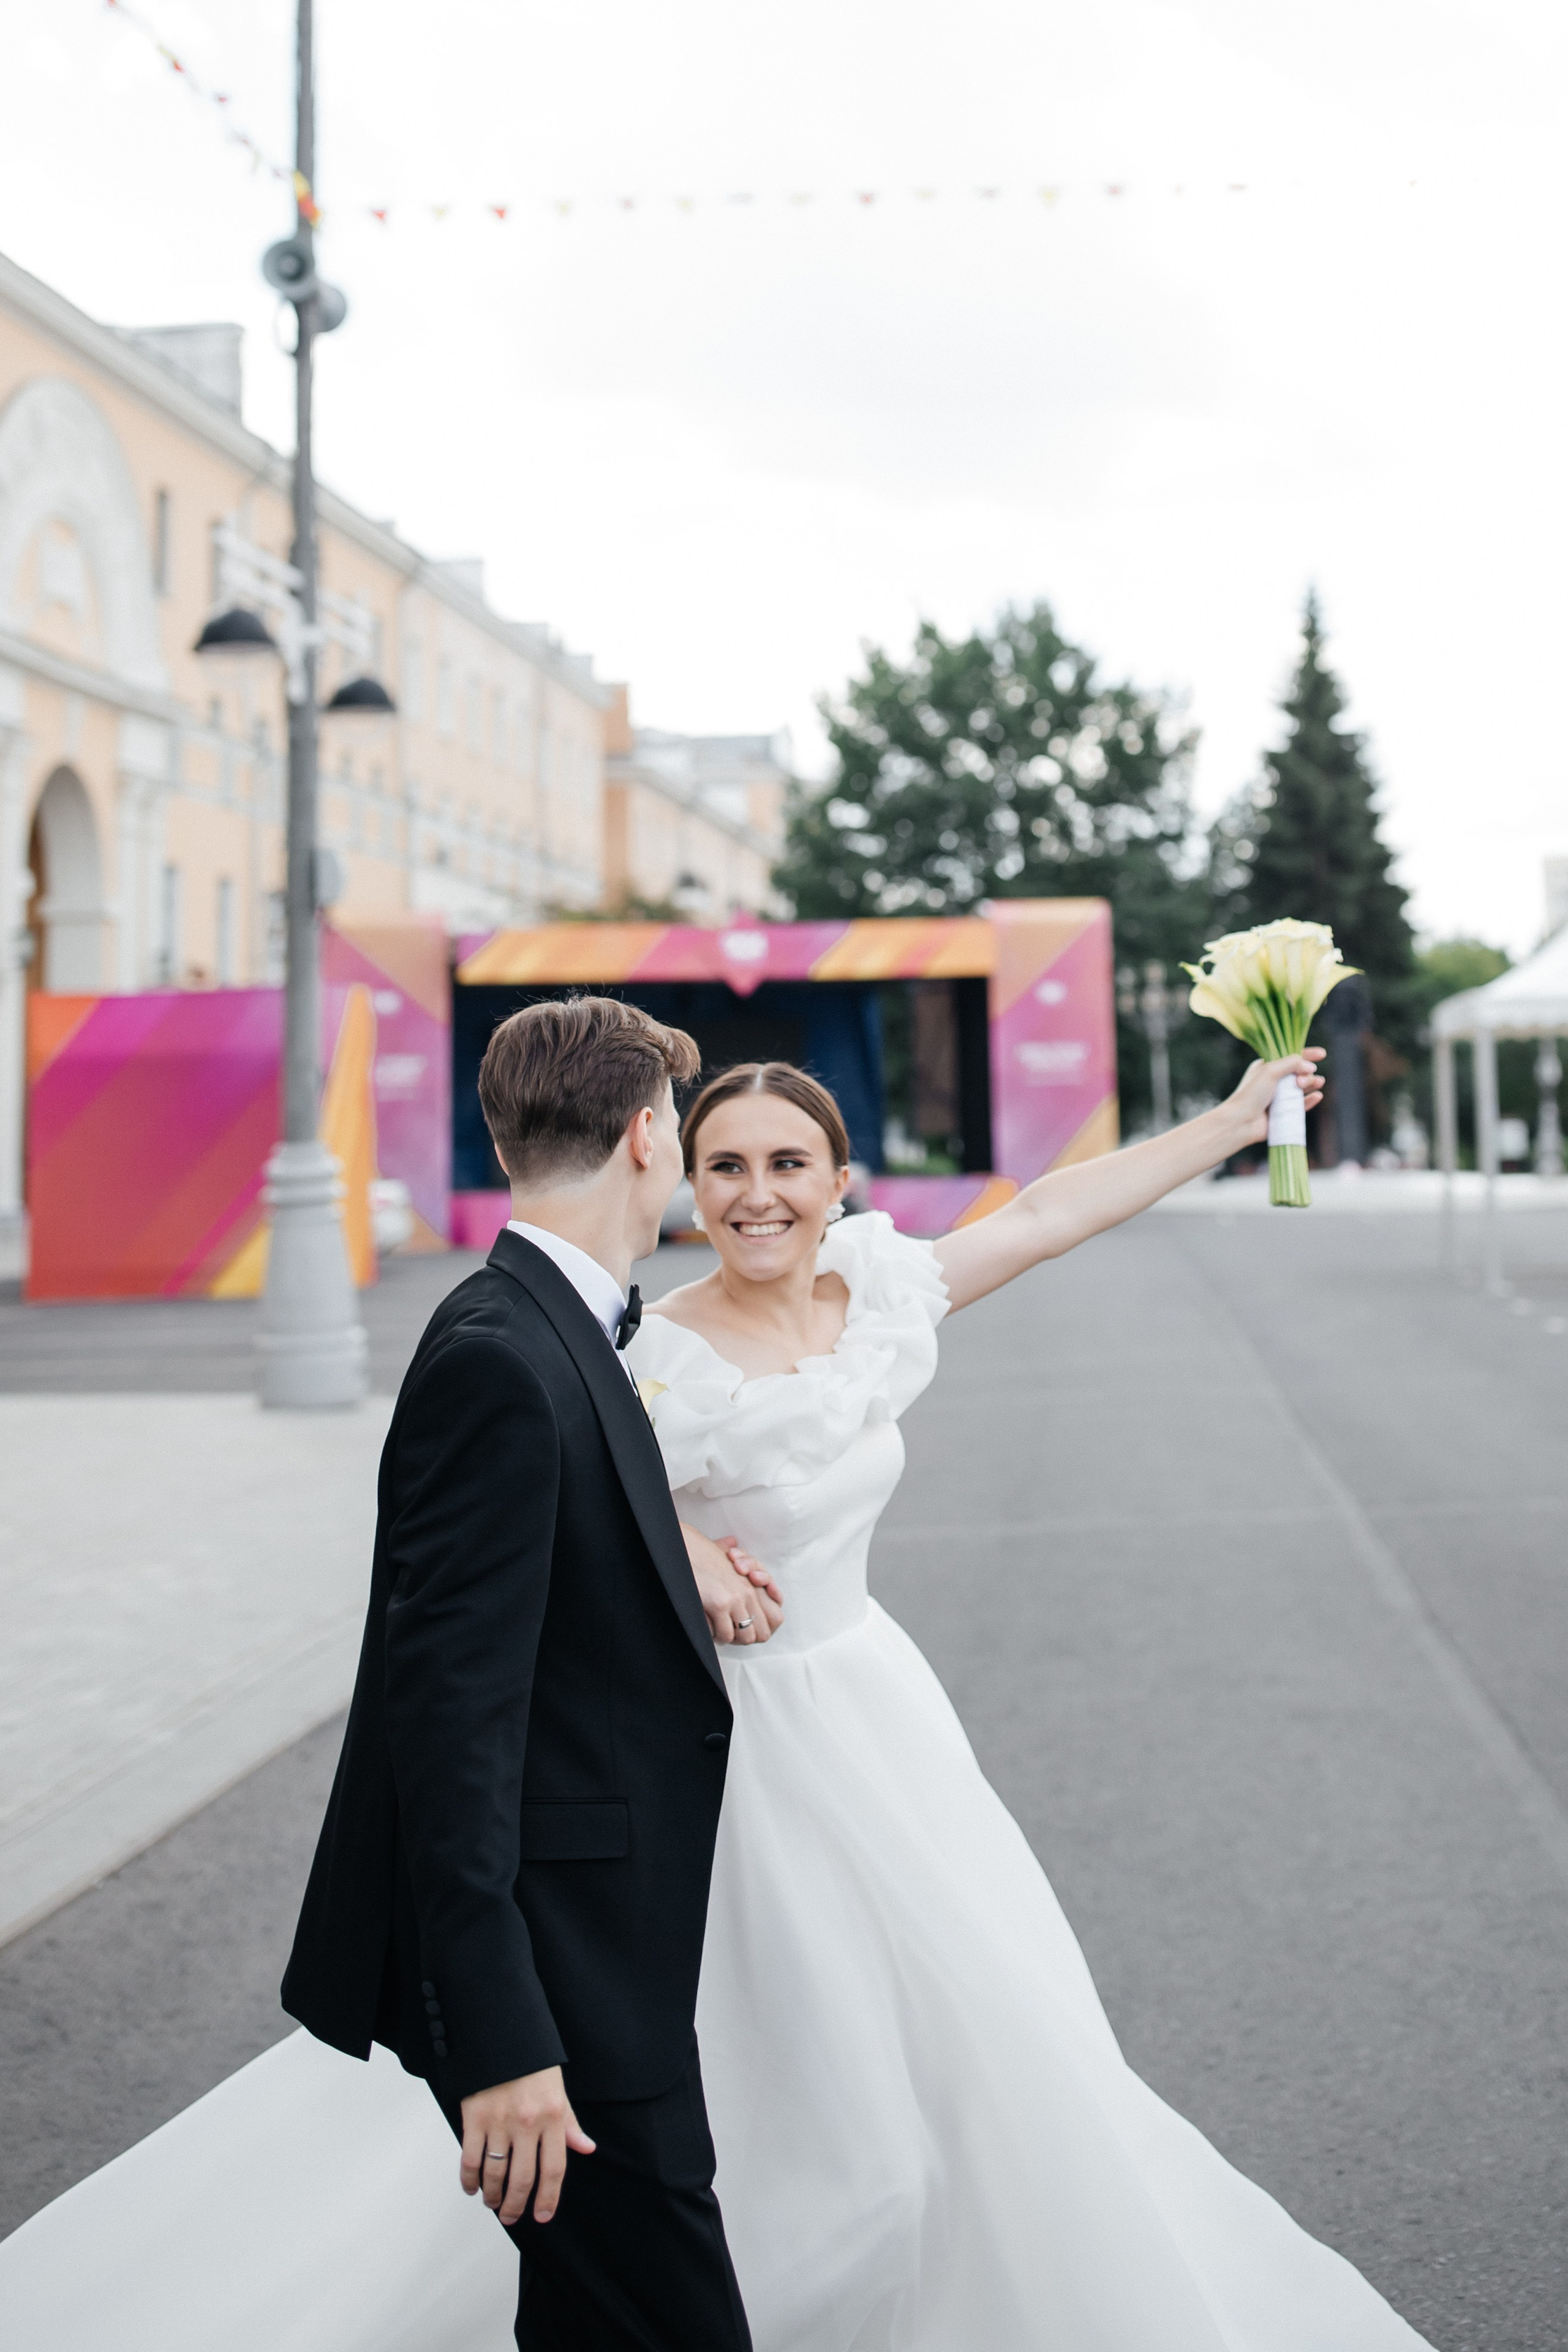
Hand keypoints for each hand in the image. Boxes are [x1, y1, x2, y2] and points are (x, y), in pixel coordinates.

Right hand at [460, 2065, 594, 2225]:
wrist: (503, 2033)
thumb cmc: (532, 2064)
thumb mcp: (558, 2091)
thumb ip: (570, 2123)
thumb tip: (586, 2147)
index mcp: (552, 2117)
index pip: (554, 2169)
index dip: (548, 2198)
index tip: (542, 2216)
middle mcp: (527, 2123)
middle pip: (522, 2178)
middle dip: (516, 2205)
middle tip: (511, 2216)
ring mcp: (499, 2121)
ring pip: (495, 2173)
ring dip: (492, 2195)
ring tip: (493, 2203)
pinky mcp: (474, 2117)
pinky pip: (469, 2158)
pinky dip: (468, 2178)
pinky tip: (471, 2187)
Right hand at [682, 1523, 783, 1645]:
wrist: (681, 1550)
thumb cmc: (698, 1555)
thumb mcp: (721, 1554)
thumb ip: (732, 1555)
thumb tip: (731, 1541)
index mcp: (751, 1584)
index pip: (776, 1617)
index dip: (763, 1628)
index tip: (747, 1628)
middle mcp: (748, 1592)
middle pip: (763, 1632)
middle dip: (748, 1637)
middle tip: (732, 1634)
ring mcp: (735, 1598)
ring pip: (746, 1637)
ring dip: (732, 1638)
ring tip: (719, 1633)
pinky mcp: (720, 1604)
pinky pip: (725, 1634)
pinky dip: (716, 1636)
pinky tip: (708, 1628)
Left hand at [1224, 1049, 1325, 1147]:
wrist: (1241, 1121)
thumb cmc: (1251, 1093)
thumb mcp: (1270, 1071)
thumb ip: (1292, 1063)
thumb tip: (1311, 1066)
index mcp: (1267, 1068)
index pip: (1290, 1058)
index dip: (1307, 1055)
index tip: (1322, 1054)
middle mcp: (1274, 1082)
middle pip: (1298, 1073)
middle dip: (1306, 1074)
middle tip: (1300, 1081)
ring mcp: (1279, 1098)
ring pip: (1302, 1089)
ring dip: (1312, 1084)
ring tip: (1318, 1083)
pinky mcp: (1284, 1113)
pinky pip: (1301, 1105)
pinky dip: (1310, 1100)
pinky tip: (1317, 1095)